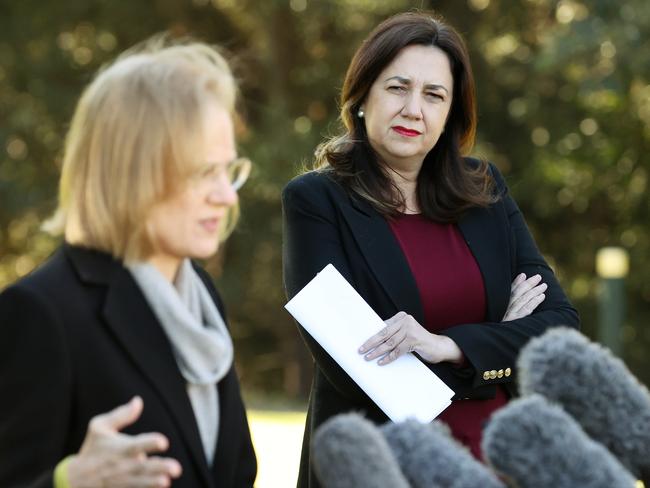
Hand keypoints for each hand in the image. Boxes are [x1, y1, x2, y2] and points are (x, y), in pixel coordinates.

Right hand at [67, 396, 181, 487]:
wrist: (76, 479)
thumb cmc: (93, 448)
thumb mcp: (99, 427)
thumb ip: (121, 415)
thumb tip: (138, 400)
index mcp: (120, 448)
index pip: (136, 445)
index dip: (150, 443)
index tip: (164, 442)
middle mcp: (124, 465)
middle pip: (143, 467)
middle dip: (160, 468)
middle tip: (176, 468)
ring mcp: (124, 481)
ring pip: (142, 483)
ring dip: (154, 482)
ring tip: (167, 481)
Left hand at [358, 311, 462, 365]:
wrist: (438, 346)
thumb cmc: (419, 341)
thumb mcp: (405, 334)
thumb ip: (393, 333)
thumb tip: (373, 341)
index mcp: (401, 317)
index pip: (383, 327)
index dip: (372, 336)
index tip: (362, 343)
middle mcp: (406, 320)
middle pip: (384, 333)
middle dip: (371, 343)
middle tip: (361, 350)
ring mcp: (411, 329)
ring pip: (389, 343)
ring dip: (377, 352)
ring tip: (369, 357)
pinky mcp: (415, 340)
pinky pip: (398, 350)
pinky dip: (389, 357)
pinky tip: (382, 362)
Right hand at [502, 273, 546, 321]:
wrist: (494, 346)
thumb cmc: (503, 325)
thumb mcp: (499, 314)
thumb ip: (506, 302)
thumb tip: (518, 282)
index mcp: (499, 306)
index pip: (509, 291)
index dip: (516, 282)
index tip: (524, 275)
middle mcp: (504, 309)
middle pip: (517, 293)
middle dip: (528, 284)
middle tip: (538, 277)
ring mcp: (509, 315)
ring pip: (523, 299)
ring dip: (534, 291)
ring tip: (544, 286)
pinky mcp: (515, 322)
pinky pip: (526, 309)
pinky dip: (534, 301)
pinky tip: (541, 296)